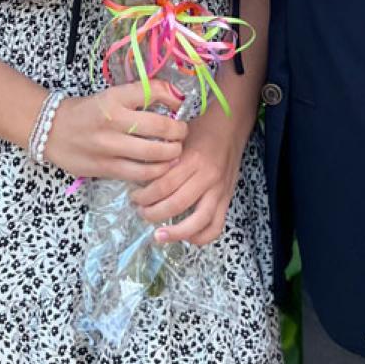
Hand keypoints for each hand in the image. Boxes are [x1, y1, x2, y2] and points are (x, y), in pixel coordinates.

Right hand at [43, 81, 187, 183]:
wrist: (50, 131)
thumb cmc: (86, 111)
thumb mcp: (110, 95)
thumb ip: (139, 96)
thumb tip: (174, 97)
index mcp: (114, 98)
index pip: (152, 92)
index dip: (174, 99)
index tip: (180, 104)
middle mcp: (113, 121)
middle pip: (160, 128)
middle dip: (179, 132)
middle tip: (182, 133)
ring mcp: (109, 147)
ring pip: (153, 155)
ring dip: (172, 155)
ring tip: (175, 152)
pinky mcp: (105, 168)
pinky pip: (139, 174)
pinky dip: (156, 172)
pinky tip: (160, 168)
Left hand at [132, 122, 244, 246]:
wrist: (230, 126)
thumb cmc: (200, 130)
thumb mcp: (178, 137)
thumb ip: (163, 157)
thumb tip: (140, 178)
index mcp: (192, 159)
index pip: (163, 186)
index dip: (144, 196)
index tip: (134, 197)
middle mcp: (207, 177)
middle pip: (176, 205)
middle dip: (153, 214)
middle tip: (141, 212)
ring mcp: (219, 190)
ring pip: (198, 222)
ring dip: (175, 233)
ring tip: (159, 234)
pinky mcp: (227, 199)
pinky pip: (216, 226)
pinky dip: (200, 237)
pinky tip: (185, 237)